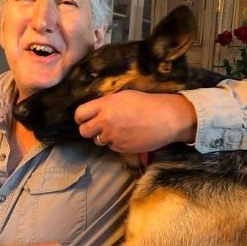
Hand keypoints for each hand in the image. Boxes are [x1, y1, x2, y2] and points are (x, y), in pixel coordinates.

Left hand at [74, 90, 197, 152]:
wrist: (167, 118)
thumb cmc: (147, 104)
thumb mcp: (123, 96)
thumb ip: (105, 104)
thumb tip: (94, 111)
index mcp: (105, 106)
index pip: (80, 114)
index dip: (81, 118)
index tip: (84, 119)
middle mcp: (106, 121)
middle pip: (83, 131)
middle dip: (89, 129)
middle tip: (97, 127)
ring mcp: (113, 136)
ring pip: (98, 141)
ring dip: (104, 136)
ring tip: (119, 129)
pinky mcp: (121, 148)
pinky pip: (112, 147)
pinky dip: (117, 143)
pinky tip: (128, 135)